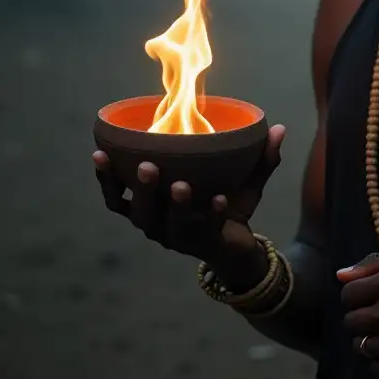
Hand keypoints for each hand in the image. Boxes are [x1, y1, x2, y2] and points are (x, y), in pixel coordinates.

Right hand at [92, 124, 285, 273]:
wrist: (242, 250)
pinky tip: (220, 199)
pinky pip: (204, 231)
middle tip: (147, 166)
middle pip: (140, 212)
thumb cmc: (226, 208)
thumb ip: (258, 156)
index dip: (105, 178)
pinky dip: (211, 214)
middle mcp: (159, 226)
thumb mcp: (240, 180)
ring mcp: (180, 239)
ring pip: (169, 225)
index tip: (98, 152)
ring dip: (175, 204)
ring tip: (181, 185)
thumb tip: (280, 128)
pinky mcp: (204, 247)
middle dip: (142, 188)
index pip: (118, 197)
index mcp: (152, 209)